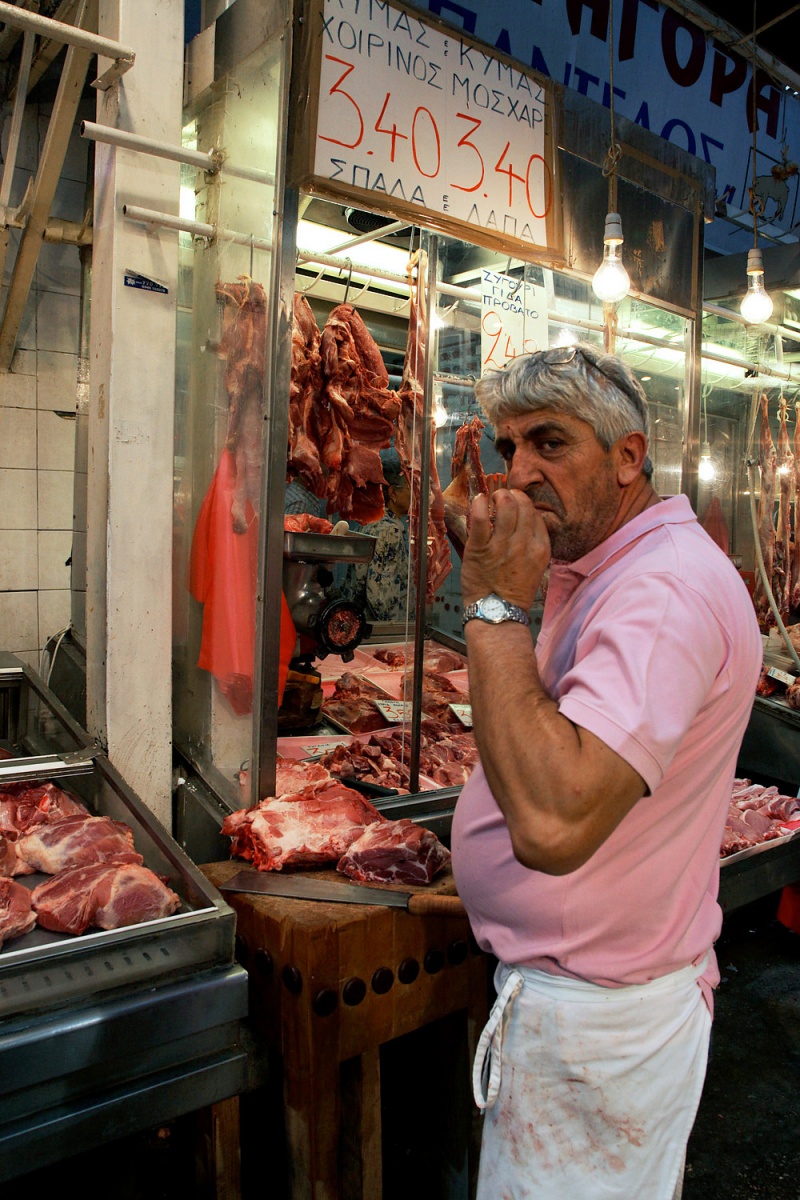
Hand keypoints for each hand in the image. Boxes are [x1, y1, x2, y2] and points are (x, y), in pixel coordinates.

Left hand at [461, 489, 550, 608]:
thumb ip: (532, 544)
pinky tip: (480, 500)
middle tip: (503, 496)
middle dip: (512, 495)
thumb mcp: (535, 567)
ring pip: (505, 506)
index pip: (536, 514)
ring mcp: (502, 546)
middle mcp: (524, 544)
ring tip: (492, 497)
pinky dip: (479, 503)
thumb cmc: (513, 591)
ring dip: (498, 495)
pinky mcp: (480, 548)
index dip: (525, 504)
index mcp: (541, 548)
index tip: (516, 504)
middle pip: (523, 505)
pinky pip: (481, 518)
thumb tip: (525, 521)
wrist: (497, 613)